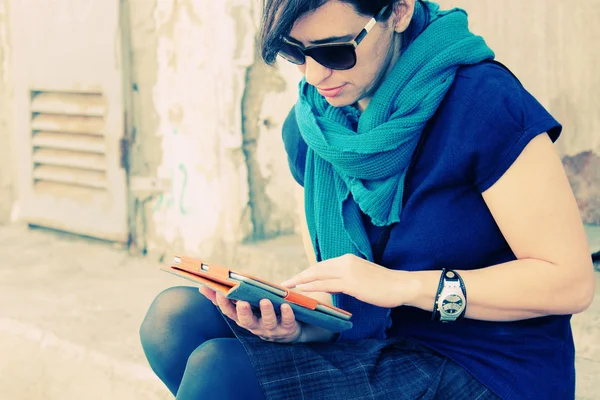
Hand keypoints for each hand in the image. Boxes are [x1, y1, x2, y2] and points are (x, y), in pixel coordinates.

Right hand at [198, 287, 302, 343]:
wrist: (289, 330)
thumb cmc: (262, 313)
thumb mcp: (244, 306)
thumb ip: (225, 298)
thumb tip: (202, 287)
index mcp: (244, 319)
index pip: (230, 313)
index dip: (224, 304)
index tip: (219, 292)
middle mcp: (256, 326)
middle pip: (247, 321)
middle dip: (243, 312)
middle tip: (241, 302)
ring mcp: (272, 329)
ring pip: (268, 322)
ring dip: (266, 311)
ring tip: (265, 300)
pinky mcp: (288, 328)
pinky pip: (287, 321)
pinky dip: (286, 314)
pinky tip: (285, 305)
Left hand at [280, 254, 416, 307]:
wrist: (401, 285)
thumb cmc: (384, 285)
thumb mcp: (362, 278)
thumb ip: (346, 278)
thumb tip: (333, 284)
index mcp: (347, 259)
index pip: (321, 266)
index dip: (306, 273)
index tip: (294, 279)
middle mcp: (344, 261)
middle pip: (315, 268)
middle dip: (298, 276)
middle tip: (282, 284)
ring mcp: (347, 271)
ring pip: (317, 274)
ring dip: (299, 281)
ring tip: (286, 288)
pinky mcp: (350, 282)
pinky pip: (325, 284)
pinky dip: (311, 287)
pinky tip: (302, 291)